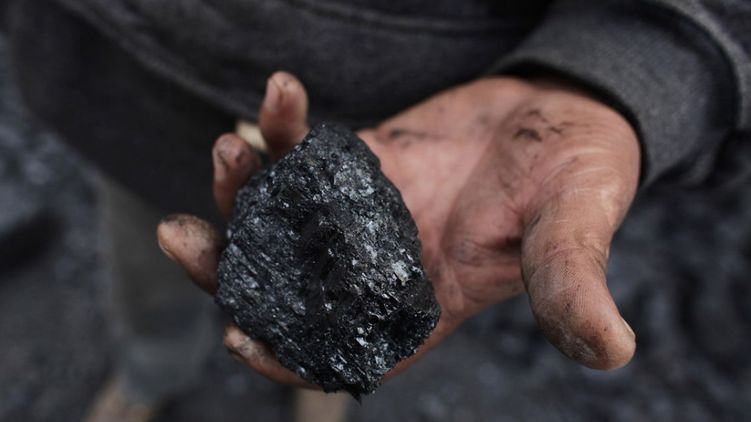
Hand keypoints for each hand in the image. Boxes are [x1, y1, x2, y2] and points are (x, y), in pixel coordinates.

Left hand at [157, 71, 639, 388]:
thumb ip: (572, 284)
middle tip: (184, 239)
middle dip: (234, 268)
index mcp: (427, 301)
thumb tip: (613, 350)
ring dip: (246, 194)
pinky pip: (309, 155)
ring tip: (230, 153)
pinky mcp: (364, 162)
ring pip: (284, 219)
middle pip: (291, 284)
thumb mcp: (576, 229)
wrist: (566, 114)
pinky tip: (277, 99)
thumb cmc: (578, 177)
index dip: (293, 354)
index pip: (349, 348)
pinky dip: (288, 131)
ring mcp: (366, 212)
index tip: (241, 335)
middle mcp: (383, 265)